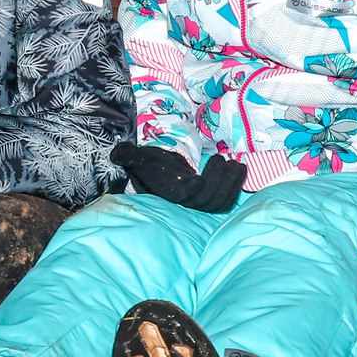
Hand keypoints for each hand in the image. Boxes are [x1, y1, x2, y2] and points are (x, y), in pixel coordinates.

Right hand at [111, 140, 245, 213]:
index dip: (195, 188)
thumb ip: (127, 155)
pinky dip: (236, 188)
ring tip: (237, 165)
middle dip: (220, 180)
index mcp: (170, 193)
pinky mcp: (211, 201)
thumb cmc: (151, 164)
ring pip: (220, 202)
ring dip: (232, 184)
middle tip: (223, 160)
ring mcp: (200, 204)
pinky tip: (240, 171)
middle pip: (207, 199)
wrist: (159, 173)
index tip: (199, 178)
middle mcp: (186, 203)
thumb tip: (116, 152)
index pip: (185, 195)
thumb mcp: (138, 157)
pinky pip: (227, 202)